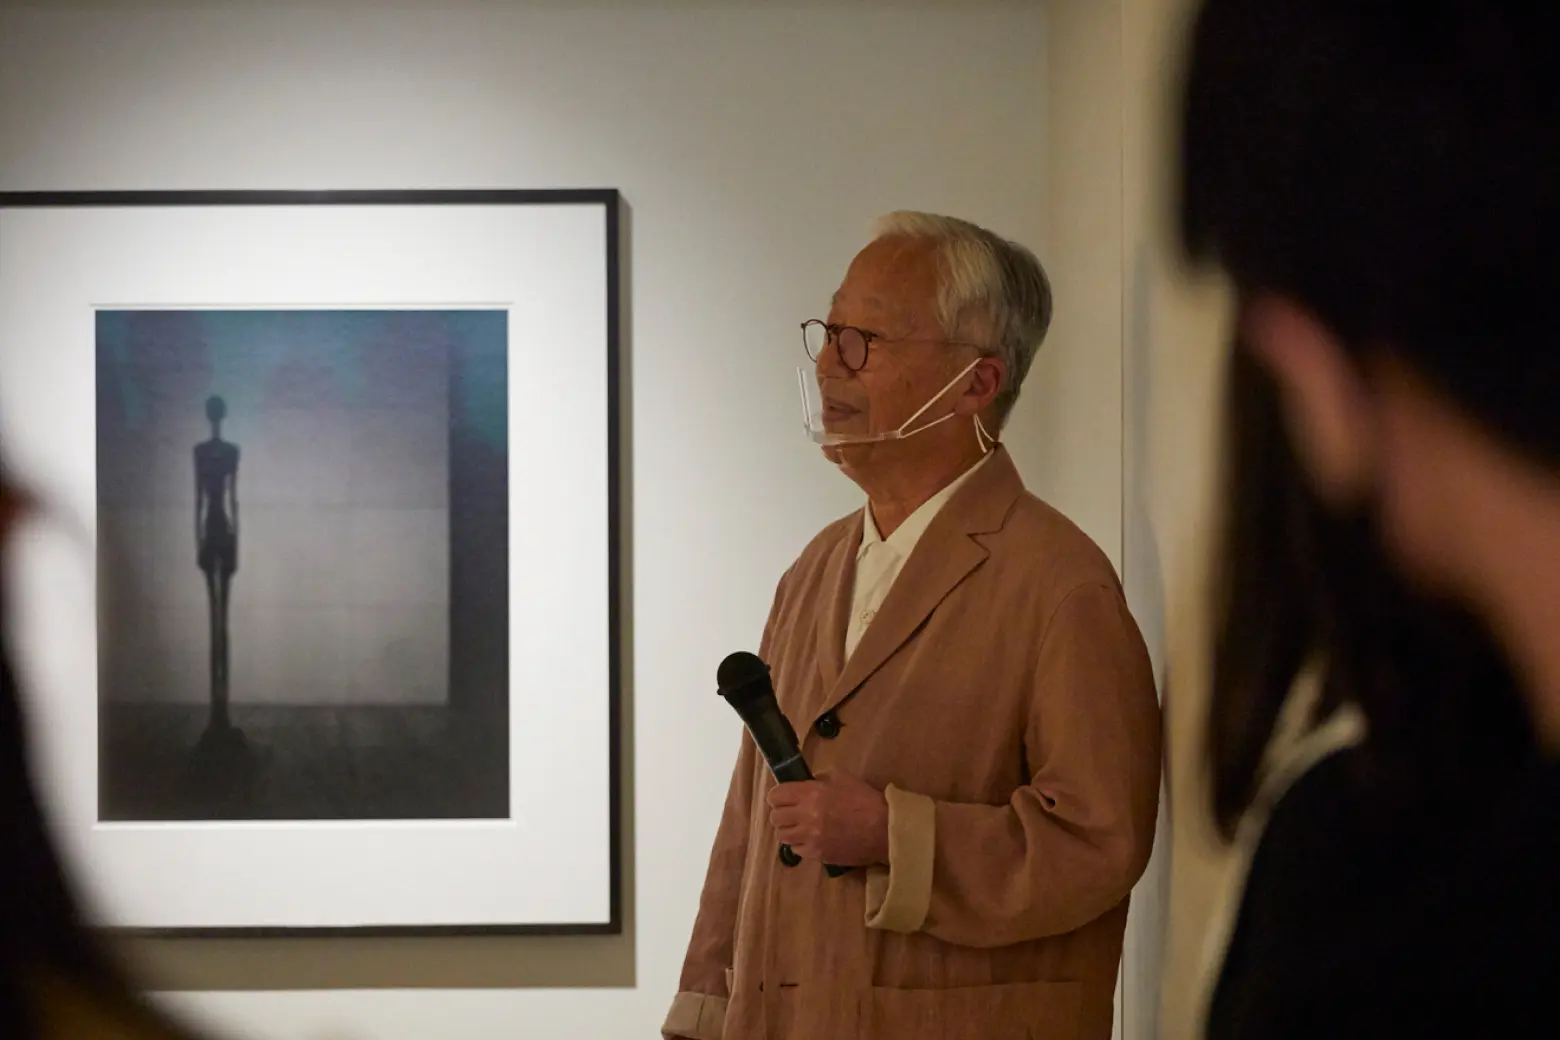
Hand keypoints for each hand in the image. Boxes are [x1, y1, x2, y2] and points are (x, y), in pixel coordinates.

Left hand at [766, 770, 888, 866]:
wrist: (883, 829)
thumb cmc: (864, 799)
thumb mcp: (841, 777)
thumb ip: (818, 779)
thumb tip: (804, 786)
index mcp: (810, 794)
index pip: (775, 796)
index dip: (779, 796)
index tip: (785, 797)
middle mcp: (805, 816)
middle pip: (775, 817)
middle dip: (782, 813)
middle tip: (793, 812)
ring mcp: (810, 838)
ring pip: (782, 836)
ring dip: (789, 829)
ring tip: (801, 827)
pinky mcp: (817, 854)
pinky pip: (796, 850)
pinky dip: (800, 844)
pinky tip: (812, 839)